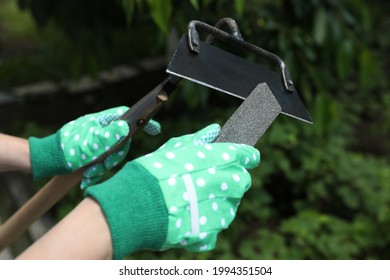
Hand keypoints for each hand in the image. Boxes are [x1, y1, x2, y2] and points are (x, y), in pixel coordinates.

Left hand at [29, 106, 160, 187]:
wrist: (49, 160)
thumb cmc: (68, 149)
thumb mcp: (91, 144)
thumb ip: (109, 136)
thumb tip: (126, 126)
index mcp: (102, 121)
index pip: (126, 116)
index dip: (142, 122)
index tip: (156, 129)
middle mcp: (102, 129)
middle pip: (122, 141)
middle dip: (115, 155)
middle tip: (104, 163)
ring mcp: (98, 141)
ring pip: (113, 154)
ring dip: (103, 165)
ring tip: (90, 171)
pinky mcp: (94, 152)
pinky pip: (103, 162)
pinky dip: (97, 170)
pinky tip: (87, 174)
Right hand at [85, 123, 259, 258]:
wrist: (135, 204)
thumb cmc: (151, 172)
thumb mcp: (173, 149)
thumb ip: (198, 140)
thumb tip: (214, 130)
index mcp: (217, 159)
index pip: (246, 155)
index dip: (246, 156)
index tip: (246, 158)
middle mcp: (224, 184)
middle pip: (241, 181)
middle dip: (231, 180)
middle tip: (209, 181)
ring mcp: (218, 211)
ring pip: (230, 207)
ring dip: (217, 204)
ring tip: (192, 201)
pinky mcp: (208, 232)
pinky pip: (215, 230)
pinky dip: (205, 227)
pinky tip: (189, 220)